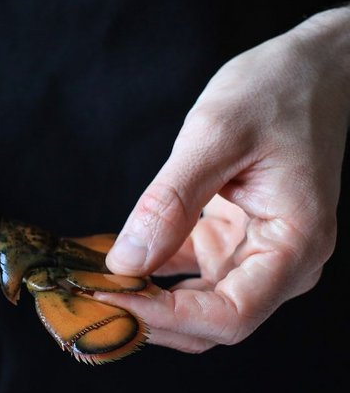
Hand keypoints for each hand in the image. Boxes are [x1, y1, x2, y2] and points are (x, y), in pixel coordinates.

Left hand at [96, 8, 349, 352]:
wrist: (311, 68)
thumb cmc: (277, 91)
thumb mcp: (216, 135)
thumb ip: (171, 202)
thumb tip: (127, 262)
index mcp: (294, 245)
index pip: (229, 316)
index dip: (164, 317)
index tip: (107, 296)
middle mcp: (280, 262)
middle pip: (208, 324)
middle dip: (145, 317)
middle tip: (81, 296)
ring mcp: (254, 254)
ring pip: (192, 307)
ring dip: (139, 300)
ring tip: (83, 281)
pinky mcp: (230, 241)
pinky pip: (183, 276)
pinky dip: (144, 272)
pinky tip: (101, 258)